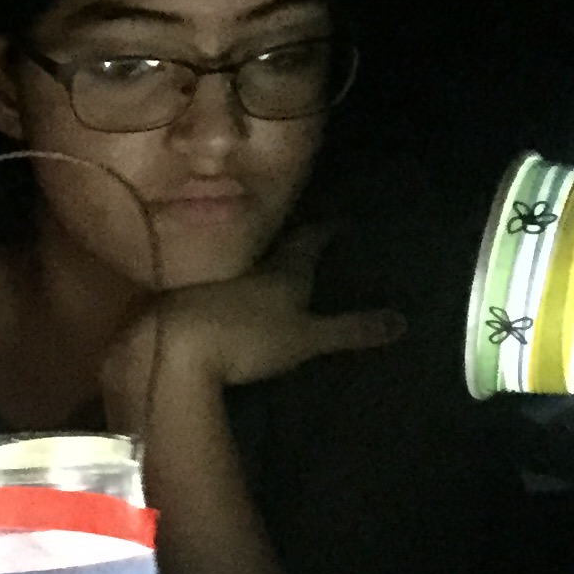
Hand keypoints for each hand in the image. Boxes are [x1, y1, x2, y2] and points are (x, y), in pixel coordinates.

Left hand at [103, 225, 405, 405]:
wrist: (171, 353)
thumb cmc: (248, 339)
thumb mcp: (307, 337)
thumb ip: (351, 329)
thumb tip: (402, 320)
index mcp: (282, 271)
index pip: (309, 240)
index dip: (326, 230)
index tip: (340, 220)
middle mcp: (246, 269)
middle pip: (272, 250)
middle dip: (290, 246)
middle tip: (305, 243)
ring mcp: (210, 286)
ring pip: (239, 270)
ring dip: (255, 270)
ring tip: (270, 273)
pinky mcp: (181, 308)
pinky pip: (212, 295)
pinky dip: (226, 296)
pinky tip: (227, 305)